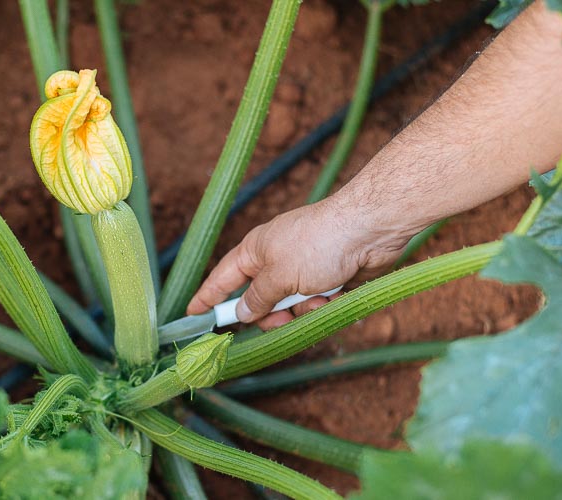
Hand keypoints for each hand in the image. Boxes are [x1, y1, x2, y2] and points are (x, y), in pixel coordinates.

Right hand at [186, 196, 418, 329]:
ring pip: (290, 307)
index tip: (193, 315)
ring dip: (302, 310)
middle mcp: (276, 260)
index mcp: (255, 251)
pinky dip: (324, 304)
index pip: (222, 278)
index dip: (207, 298)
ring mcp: (303, 270)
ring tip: (318, 299)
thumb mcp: (280, 275)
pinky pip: (315, 304)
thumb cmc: (318, 244)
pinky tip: (336, 295)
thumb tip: (241, 312)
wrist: (369, 229)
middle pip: (259, 300)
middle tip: (279, 320)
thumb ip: (258, 298)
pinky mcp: (328, 279)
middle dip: (270, 315)